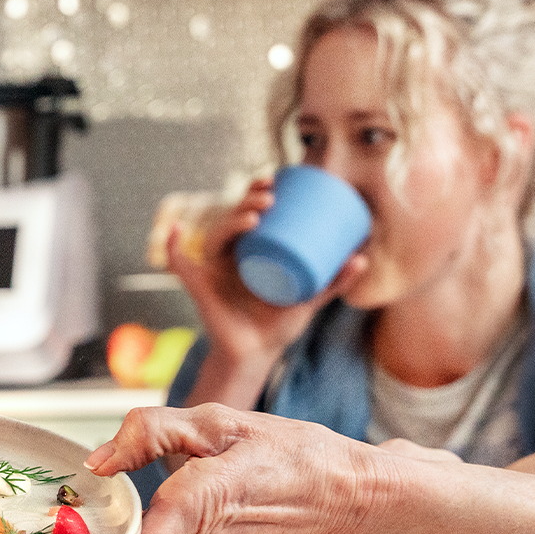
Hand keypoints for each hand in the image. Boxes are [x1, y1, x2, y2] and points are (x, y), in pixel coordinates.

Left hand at [86, 403, 393, 533]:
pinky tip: (166, 490)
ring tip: (151, 471)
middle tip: (104, 470)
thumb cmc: (292, 458)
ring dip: (128, 508)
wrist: (344, 502)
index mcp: (202, 502)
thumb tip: (98, 461)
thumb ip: (151, 431)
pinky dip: (146, 516)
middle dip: (105, 505)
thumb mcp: (221, 422)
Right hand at [155, 179, 367, 408]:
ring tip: (254, 216)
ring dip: (231, 220)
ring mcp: (213, 269)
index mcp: (252, 250)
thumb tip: (363, 257)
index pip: (252, 211)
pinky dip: (171, 248)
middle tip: (270, 198)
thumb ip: (333, 282)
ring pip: (216, 235)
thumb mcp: (310, 300)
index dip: (259, 190)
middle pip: (234, 217)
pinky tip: (173, 231)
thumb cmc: (278, 326)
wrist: (255, 355)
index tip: (277, 178)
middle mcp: (230, 255)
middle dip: (249, 200)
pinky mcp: (199, 286)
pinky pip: (179, 264)